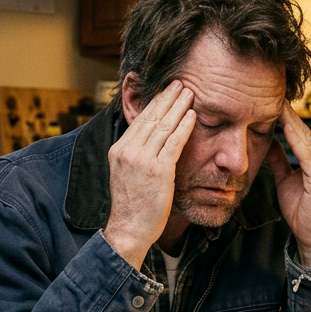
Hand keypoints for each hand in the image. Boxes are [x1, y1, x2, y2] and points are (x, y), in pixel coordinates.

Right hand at [103, 81, 195, 268]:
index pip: (140, 120)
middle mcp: (128, 151)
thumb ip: (135, 155)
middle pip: (151, 117)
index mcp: (119, 150)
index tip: (167, 91)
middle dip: (167, 98)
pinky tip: (192, 116)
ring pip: (163, 126)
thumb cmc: (132, 206)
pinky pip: (173, 143)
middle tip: (180, 82)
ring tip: (190, 92)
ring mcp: (142, 160)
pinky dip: (184, 127)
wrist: (129, 229)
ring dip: (178, 106)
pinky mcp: (158, 171)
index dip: (155, 102)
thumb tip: (148, 139)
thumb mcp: (126, 174)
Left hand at [268, 103, 310, 268]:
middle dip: (285, 111)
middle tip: (268, 92)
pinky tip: (284, 125)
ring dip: (288, 119)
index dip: (283, 115)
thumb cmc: (301, 211)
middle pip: (301, 130)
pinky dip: (295, 137)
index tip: (266, 99)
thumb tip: (267, 141)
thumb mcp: (284, 179)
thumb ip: (279, 160)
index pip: (297, 132)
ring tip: (275, 102)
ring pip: (304, 136)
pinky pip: (307, 151)